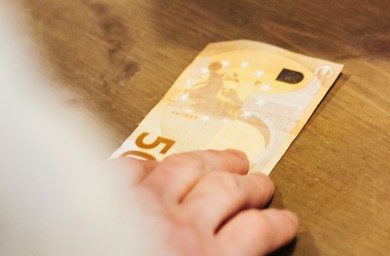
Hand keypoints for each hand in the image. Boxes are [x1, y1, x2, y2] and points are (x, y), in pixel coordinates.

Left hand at [115, 149, 296, 255]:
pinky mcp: (105, 196)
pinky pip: (135, 168)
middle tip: (261, 182)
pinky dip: (150, 164)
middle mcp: (180, 227)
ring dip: (214, 161)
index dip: (277, 224)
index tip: (284, 221)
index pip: (258, 231)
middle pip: (229, 191)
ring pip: (190, 168)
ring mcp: (142, 205)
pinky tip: (156, 163)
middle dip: (252, 186)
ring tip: (227, 159)